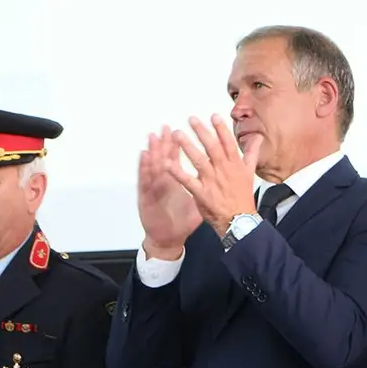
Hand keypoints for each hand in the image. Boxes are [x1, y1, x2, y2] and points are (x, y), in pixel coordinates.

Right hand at [138, 126, 200, 258]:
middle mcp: (165, 182)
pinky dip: (144, 168)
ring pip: (154, 166)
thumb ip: (207, 189)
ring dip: (153, 151)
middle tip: (166, 127)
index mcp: (177, 182)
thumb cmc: (181, 222)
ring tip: (153, 137)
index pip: (178, 160)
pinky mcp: (146, 198)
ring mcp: (155, 189)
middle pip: (165, 158)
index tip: (182, 130)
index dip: (180, 145)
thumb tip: (223, 179)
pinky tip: (143, 156)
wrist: (168, 240)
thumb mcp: (198, 203)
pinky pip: (145, 181)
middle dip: (166, 143)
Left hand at [165, 115, 260, 232]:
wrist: (239, 220)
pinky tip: (167, 163)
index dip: (221, 129)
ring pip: (199, 160)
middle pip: (212, 148)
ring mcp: (212, 181)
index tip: (213, 116)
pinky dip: (177, 172)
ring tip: (177, 134)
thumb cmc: (243, 197)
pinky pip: (187, 181)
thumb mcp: (250, 172)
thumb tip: (257, 138)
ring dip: (188, 146)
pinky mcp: (202, 193)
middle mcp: (223, 170)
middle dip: (202, 132)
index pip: (228, 143)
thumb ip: (251, 153)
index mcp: (235, 164)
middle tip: (191, 119)